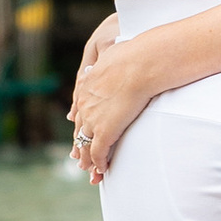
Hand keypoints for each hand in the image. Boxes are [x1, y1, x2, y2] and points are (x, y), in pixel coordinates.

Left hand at [67, 16, 155, 180]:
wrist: (140, 63)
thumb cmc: (135, 55)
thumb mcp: (116, 53)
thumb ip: (112, 59)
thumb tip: (117, 49)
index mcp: (87, 86)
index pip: (81, 110)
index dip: (82, 123)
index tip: (83, 132)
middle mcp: (85, 104)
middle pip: (80, 130)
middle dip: (81, 146)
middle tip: (81, 159)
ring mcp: (93, 119)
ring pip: (85, 145)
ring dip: (88, 160)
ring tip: (90, 171)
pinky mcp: (104, 131)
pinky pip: (98, 153)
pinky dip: (99, 164)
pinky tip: (102, 171)